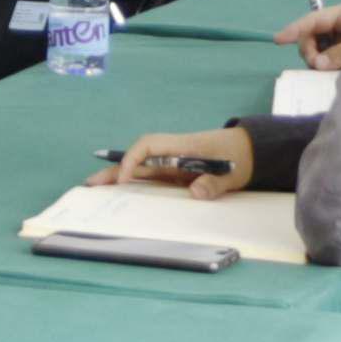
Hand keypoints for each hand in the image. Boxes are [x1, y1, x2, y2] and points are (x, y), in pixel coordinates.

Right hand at [98, 125, 255, 198]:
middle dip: (114, 170)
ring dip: (119, 178)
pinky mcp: (176, 174)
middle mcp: (172, 154)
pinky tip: (122, 195)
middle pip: (137, 159)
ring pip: (141, 170)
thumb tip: (196, 194)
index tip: (125, 178)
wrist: (249, 150)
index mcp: (182, 146)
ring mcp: (173, 164)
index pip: (148, 147)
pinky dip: (135, 185)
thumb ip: (214, 182)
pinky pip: (152, 179)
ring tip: (96, 189)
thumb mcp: (231, 172)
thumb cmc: (239, 157)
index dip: (133, 160)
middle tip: (91, 183)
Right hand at [283, 2, 340, 68]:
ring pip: (321, 51)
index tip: (278, 40)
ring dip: (321, 63)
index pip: (315, 19)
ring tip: (331, 73)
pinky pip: (331, 61)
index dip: (295, 29)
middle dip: (311, 52)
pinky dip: (329, 69)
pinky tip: (335, 74)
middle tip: (317, 67)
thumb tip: (317, 63)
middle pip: (314, 37)